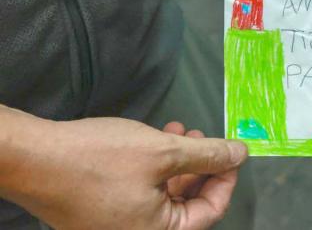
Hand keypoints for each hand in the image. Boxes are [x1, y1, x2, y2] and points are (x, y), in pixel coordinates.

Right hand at [7, 116, 247, 229]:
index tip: (233, 153)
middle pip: (186, 204)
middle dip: (200, 166)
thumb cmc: (97, 159)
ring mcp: (116, 226)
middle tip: (205, 137)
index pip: (210, 212)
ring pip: (163, 194)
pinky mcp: (100, 212)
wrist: (33, 158)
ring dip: (178, 161)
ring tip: (180, 131)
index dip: (226, 179)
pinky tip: (156, 138)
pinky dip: (154, 167)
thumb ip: (208, 155)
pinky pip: (140, 192)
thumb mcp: (164, 152)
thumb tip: (240, 154)